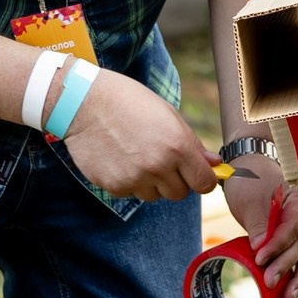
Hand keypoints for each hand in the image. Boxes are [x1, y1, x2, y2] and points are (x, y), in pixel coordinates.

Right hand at [62, 69, 215, 200]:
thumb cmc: (129, 102)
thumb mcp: (167, 115)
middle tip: (162, 161)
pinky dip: (129, 182)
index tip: (197, 175)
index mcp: (177, 145)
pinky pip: (131, 193)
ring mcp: (135, 178)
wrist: (84, 102)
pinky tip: (120, 159)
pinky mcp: (114, 186)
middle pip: (180, 194)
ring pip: (155, 196)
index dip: (203, 180)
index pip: (204, 184)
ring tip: (137, 155)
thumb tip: (214, 164)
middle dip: (176, 181)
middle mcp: (158, 166)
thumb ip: (192, 144)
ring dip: (151, 183)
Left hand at [224, 153, 297, 297]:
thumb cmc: (251, 182)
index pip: (291, 227)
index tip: (260, 258)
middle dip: (287, 266)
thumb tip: (260, 247)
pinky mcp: (293, 242)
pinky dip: (295, 276)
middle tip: (270, 282)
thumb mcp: (250, 199)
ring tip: (288, 296)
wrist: (251, 171)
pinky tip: (289, 292)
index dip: (277, 245)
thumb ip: (258, 223)